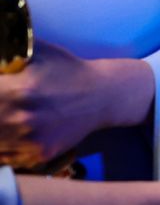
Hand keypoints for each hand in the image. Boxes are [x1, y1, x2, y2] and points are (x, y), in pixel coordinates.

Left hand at [0, 41, 151, 167]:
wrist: (102, 94)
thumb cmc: (67, 70)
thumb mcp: (37, 51)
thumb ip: (9, 49)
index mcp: (20, 89)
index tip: (1, 87)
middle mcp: (24, 117)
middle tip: (3, 102)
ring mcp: (32, 139)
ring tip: (6, 115)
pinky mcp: (39, 154)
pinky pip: (6, 157)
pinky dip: (3, 146)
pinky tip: (10, 133)